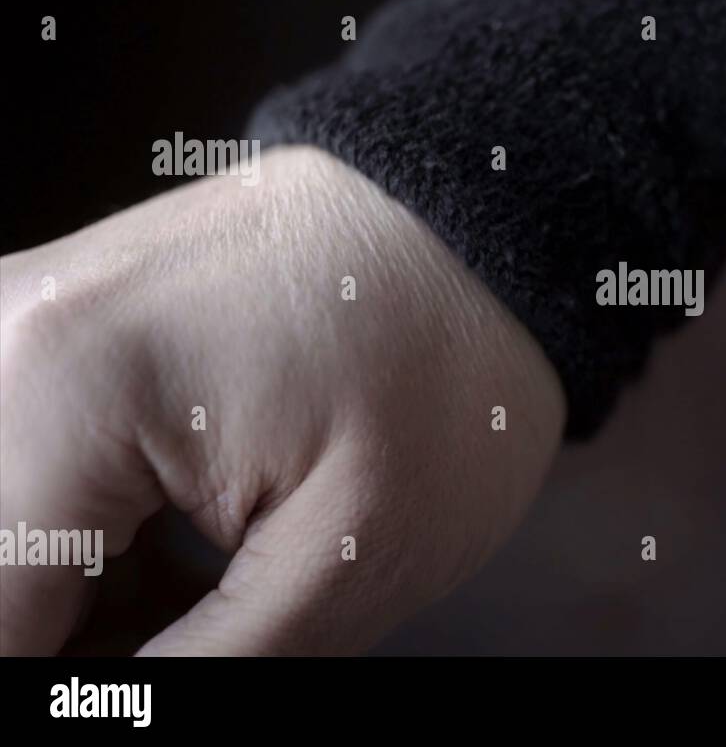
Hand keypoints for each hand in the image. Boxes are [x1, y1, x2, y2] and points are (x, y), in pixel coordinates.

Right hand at [0, 146, 563, 653]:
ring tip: (204, 608)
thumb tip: (103, 713)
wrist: (473, 233)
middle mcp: (2, 332)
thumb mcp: (349, 559)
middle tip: (202, 641)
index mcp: (61, 389)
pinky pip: (23, 478)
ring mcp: (18, 321)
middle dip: (75, 640)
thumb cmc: (450, 367)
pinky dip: (82, 549)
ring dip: (74, 601)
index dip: (74, 694)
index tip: (157, 682)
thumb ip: (205, 676)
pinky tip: (178, 566)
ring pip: (3, 528)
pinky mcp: (52, 330)